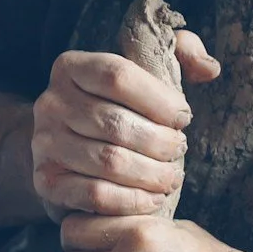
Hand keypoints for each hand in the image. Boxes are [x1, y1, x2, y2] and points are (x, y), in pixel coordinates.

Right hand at [29, 31, 219, 218]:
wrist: (66, 146)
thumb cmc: (119, 106)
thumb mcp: (147, 68)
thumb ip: (182, 51)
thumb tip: (209, 70)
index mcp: (71, 67)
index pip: (117, 76)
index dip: (159, 100)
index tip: (183, 117)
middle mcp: (49, 102)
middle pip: (114, 123)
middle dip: (160, 142)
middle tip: (179, 150)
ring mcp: (44, 143)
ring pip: (108, 161)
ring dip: (151, 174)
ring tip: (171, 176)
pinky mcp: (46, 181)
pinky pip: (94, 194)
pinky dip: (132, 200)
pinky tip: (152, 198)